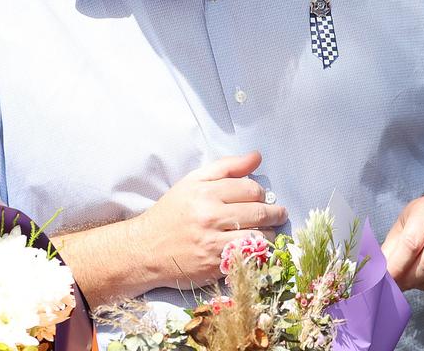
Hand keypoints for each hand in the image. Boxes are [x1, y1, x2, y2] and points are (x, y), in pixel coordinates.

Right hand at [131, 151, 288, 289]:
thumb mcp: (193, 182)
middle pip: (258, 212)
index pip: (249, 189)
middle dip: (274, 213)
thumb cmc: (171, 213)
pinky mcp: (213, 267)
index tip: (262, 198)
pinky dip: (256, 254)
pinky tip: (255, 249)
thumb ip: (226, 167)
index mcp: (205, 193)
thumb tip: (257, 156)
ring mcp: (211, 244)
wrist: (144, 249)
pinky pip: (247, 259)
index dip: (261, 193)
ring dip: (268, 235)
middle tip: (279, 214)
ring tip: (267, 232)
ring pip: (257, 237)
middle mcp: (209, 217)